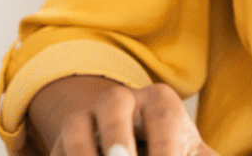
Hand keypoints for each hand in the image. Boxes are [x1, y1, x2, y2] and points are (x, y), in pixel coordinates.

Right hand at [31, 76, 216, 155]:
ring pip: (77, 125)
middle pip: (114, 103)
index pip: (163, 117)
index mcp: (159, 101)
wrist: (135, 143)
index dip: (166, 149)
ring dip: (82, 151)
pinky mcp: (62, 141)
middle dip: (116, 135)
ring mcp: (88, 118)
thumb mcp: (193, 153)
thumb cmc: (172, 149)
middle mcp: (121, 101)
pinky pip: (58, 149)